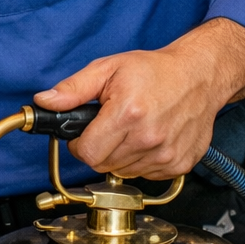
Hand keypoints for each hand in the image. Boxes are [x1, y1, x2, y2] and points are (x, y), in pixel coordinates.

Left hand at [34, 18, 244, 179]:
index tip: (85, 132)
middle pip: (102, 164)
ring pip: (122, 172)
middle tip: (109, 126)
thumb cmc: (154, 70)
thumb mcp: (108, 68)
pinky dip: (141, 161)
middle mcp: (148, 139)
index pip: (86, 152)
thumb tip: (44, 102)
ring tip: (130, 129)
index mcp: (127, 114)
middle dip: (98, 148)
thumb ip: (73, 89)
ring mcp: (166, 155)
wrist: (199, 76)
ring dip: (119, 155)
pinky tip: (147, 139)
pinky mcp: (179, 165)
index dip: (79, 143)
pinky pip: (145, 175)